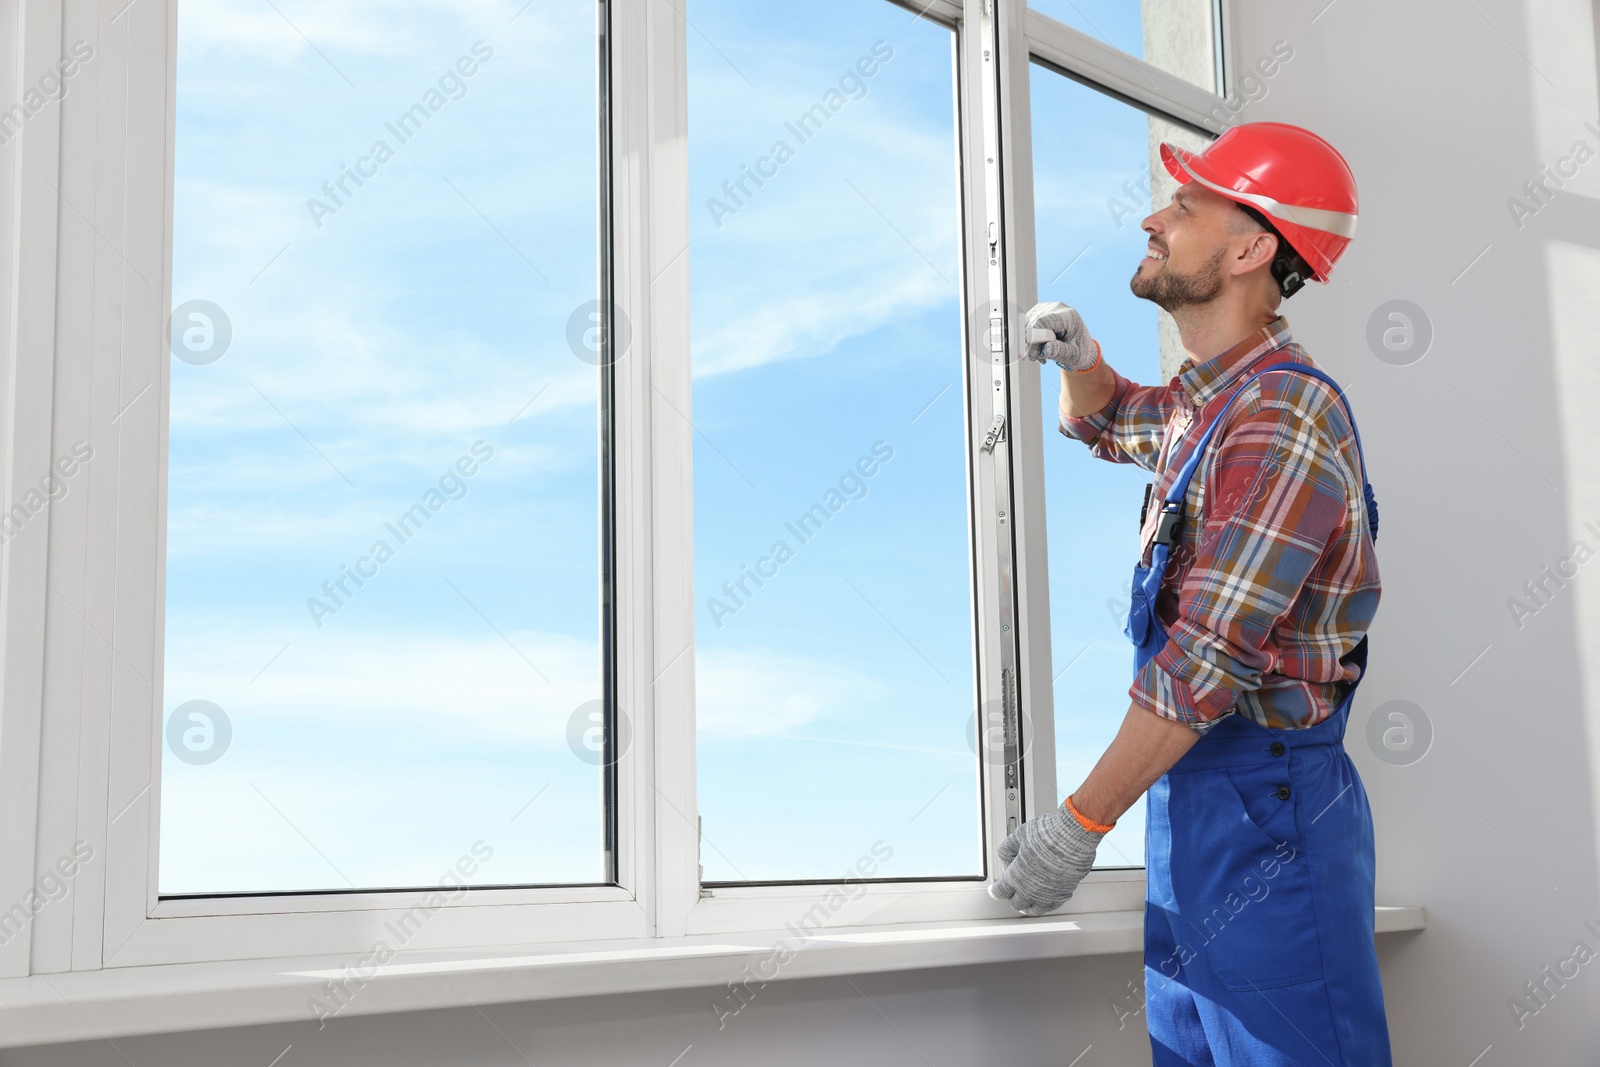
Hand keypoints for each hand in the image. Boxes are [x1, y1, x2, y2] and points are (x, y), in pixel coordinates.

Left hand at [988, 802, 1104, 915]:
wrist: (1073, 835)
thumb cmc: (1046, 834)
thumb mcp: (1018, 836)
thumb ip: (1007, 849)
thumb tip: (1006, 857)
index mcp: (1016, 878)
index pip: (1000, 892)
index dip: (996, 890)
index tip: (995, 888)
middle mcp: (1031, 891)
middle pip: (1016, 903)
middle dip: (1012, 896)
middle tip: (1013, 888)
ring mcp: (1048, 894)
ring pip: (1034, 909)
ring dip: (1028, 904)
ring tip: (1028, 897)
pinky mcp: (1064, 893)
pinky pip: (1052, 906)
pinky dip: (1046, 903)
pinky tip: (1046, 895)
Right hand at [1025, 301, 1098, 370]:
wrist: (1081, 347)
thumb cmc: (1079, 351)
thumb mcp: (1073, 355)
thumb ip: (1060, 351)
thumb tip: (1045, 349)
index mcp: (1068, 316)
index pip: (1042, 321)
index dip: (1033, 338)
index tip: (1033, 355)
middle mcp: (1056, 308)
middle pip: (1033, 322)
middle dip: (1032, 343)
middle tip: (1038, 357)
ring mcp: (1047, 308)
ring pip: (1028, 324)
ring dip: (1031, 342)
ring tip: (1042, 354)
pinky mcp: (1039, 312)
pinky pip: (1028, 325)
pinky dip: (1030, 339)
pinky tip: (1040, 348)